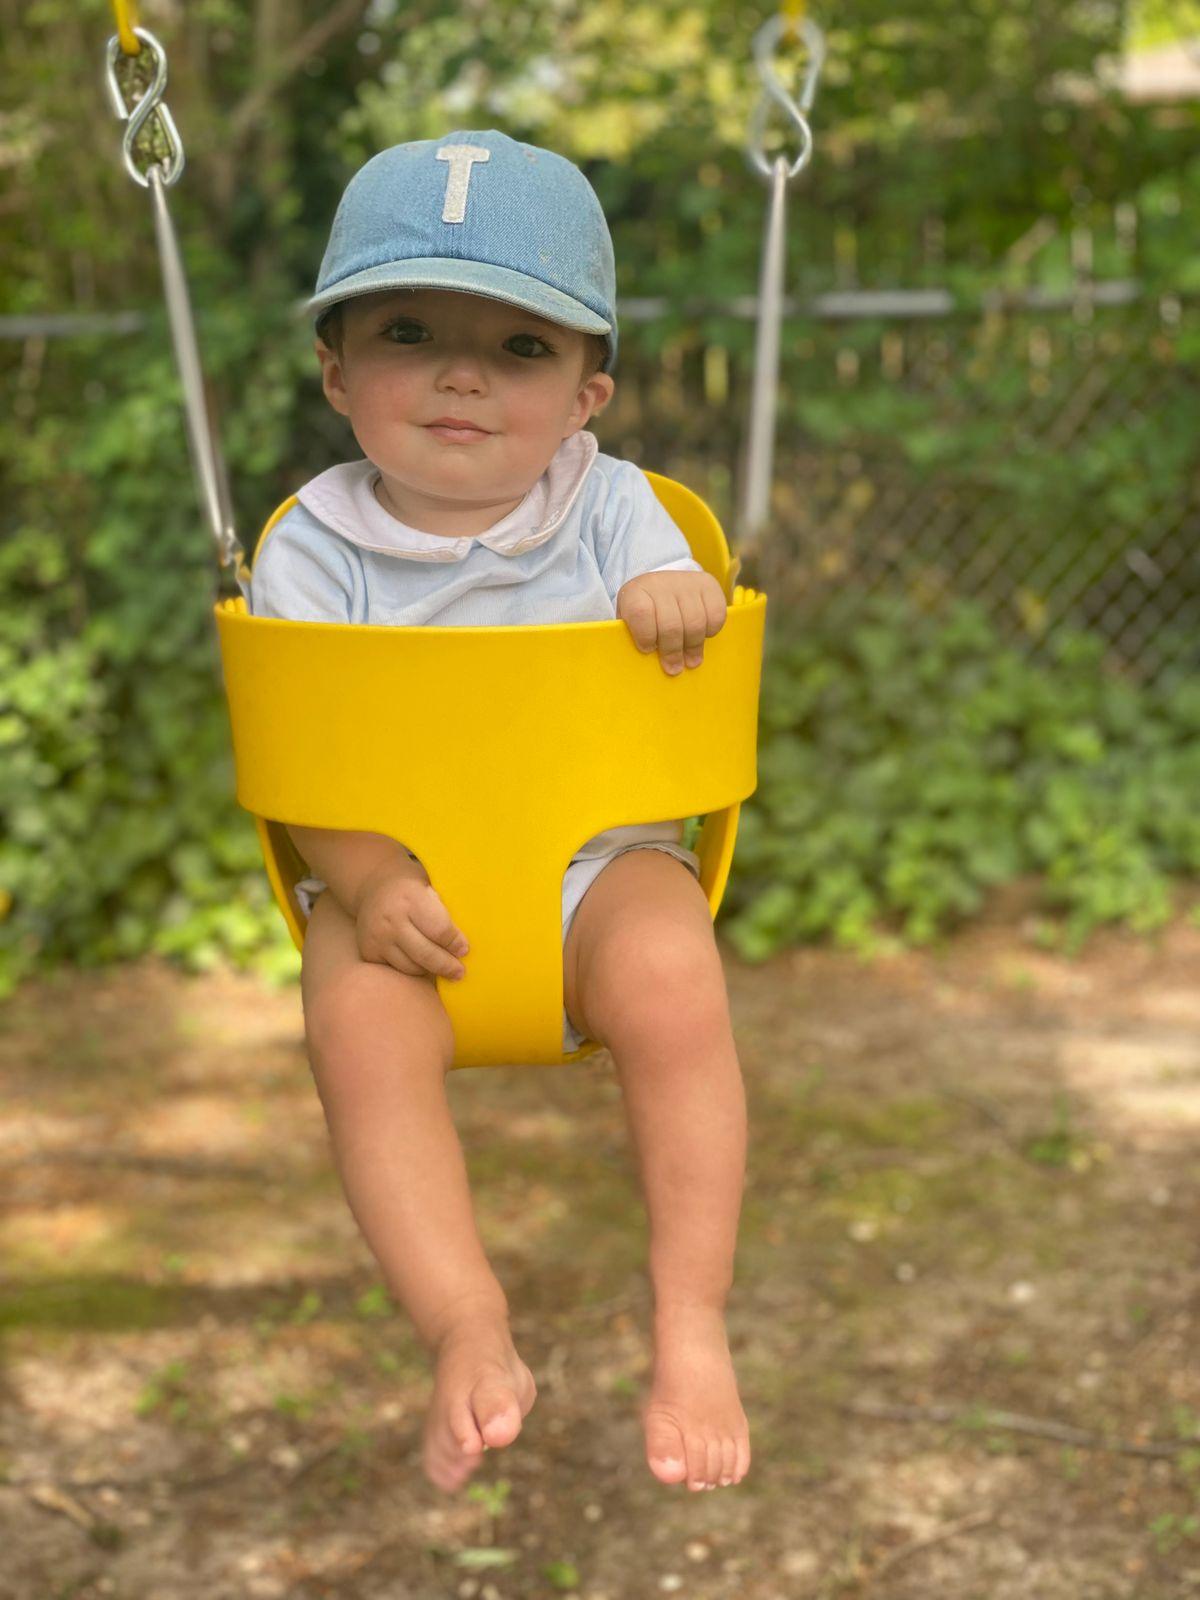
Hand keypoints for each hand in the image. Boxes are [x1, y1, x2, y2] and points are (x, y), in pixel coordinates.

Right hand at [353, 855, 469, 981]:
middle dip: (447, 965)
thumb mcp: (430, 888)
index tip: (465, 950)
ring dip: (430, 969)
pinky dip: (411, 969)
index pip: (439, 930)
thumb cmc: (412, 888)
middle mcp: (391, 919)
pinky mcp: (368, 951)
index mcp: (411, 898)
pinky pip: (396, 970)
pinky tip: (420, 964)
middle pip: (425, 953)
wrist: (372, 885)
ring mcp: (377, 937)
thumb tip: (465, 942)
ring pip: (411, 966)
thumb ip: (444, 911)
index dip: (455, 943)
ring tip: (442, 966)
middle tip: (459, 972)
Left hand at [616, 570, 727, 674]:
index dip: (646, 636)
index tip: (648, 650)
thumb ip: (637, 639)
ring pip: (695, 623)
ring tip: (691, 660)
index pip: (641, 613)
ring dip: (693, 647)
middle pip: (671, 625)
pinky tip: (703, 636)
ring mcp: (686, 582)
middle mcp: (661, 583)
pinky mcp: (708, 585)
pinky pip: (715, 615)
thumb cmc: (645, 612)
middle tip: (674, 668)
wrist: (662, 585)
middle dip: (673, 652)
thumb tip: (651, 662)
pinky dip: (711, 631)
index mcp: (636, 593)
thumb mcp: (631, 622)